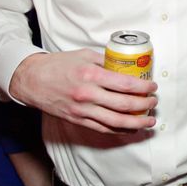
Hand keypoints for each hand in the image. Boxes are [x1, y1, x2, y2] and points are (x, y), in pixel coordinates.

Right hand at [10, 49, 156, 133]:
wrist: (32, 80)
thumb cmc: (59, 65)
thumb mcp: (84, 55)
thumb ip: (106, 61)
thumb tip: (128, 66)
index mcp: (91, 75)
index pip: (125, 84)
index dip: (143, 87)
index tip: (153, 86)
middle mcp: (87, 94)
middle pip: (124, 105)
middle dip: (144, 105)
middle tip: (154, 102)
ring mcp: (82, 110)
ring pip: (115, 122)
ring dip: (136, 123)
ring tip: (149, 121)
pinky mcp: (77, 120)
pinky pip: (102, 128)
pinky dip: (119, 130)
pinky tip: (131, 128)